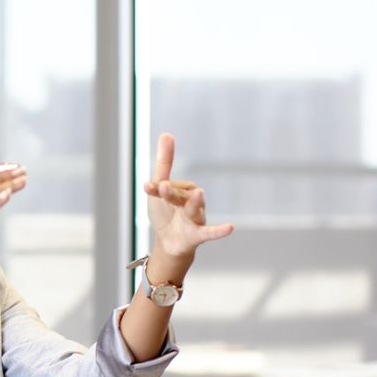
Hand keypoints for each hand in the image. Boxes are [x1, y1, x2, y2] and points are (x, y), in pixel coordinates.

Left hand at [143, 134, 233, 263]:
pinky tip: (230, 227)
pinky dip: (219, 230)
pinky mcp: (198, 234)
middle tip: (162, 188)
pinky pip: (211, 232)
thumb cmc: (165, 213)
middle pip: (181, 195)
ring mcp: (195, 217)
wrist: (169, 242)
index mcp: (179, 192)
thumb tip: (167, 133)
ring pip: (194, 208)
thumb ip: (164, 164)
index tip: (145, 186)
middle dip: (171, 193)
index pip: (168, 186)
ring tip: (198, 193)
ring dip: (194, 202)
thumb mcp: (159, 190)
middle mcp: (189, 202)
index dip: (156, 188)